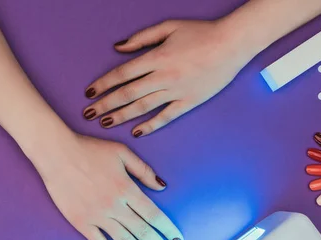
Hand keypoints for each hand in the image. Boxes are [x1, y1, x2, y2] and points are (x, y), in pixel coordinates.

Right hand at [34, 133, 182, 239]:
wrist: (57, 153)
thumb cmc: (89, 149)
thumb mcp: (122, 152)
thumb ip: (143, 170)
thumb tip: (162, 186)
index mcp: (127, 189)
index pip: (154, 215)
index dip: (168, 230)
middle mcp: (115, 206)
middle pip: (143, 232)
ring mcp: (97, 216)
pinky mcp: (80, 222)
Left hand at [83, 19, 252, 136]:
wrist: (233, 44)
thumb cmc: (201, 32)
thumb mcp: (169, 27)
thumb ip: (142, 39)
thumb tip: (118, 47)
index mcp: (156, 58)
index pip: (122, 74)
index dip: (103, 84)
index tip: (89, 93)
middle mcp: (163, 77)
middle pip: (127, 94)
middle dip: (105, 104)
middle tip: (88, 114)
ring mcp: (176, 91)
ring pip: (142, 107)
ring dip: (121, 116)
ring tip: (105, 123)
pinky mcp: (189, 102)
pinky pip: (165, 117)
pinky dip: (150, 125)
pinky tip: (135, 132)